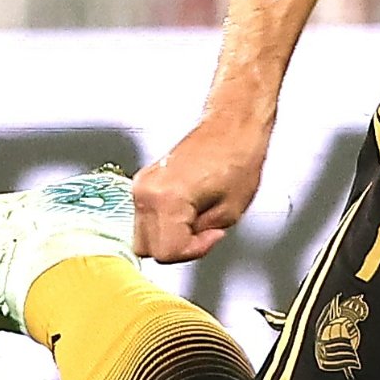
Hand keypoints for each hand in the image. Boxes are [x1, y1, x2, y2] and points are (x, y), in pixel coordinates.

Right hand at [132, 110, 270, 261]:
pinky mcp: (144, 181)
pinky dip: (163, 222)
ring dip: (168, 236)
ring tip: (195, 219)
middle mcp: (147, 192)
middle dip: (177, 247)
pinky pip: (145, 217)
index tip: (210, 236)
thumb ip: (202, 237)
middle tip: (202, 233)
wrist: (232, 127)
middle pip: (147, 248)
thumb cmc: (237, 158)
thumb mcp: (229, 213)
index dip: (193, 250)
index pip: (167, 252)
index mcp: (166, 200)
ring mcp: (142, 185)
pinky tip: (186, 210)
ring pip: (143, 235)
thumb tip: (188, 244)